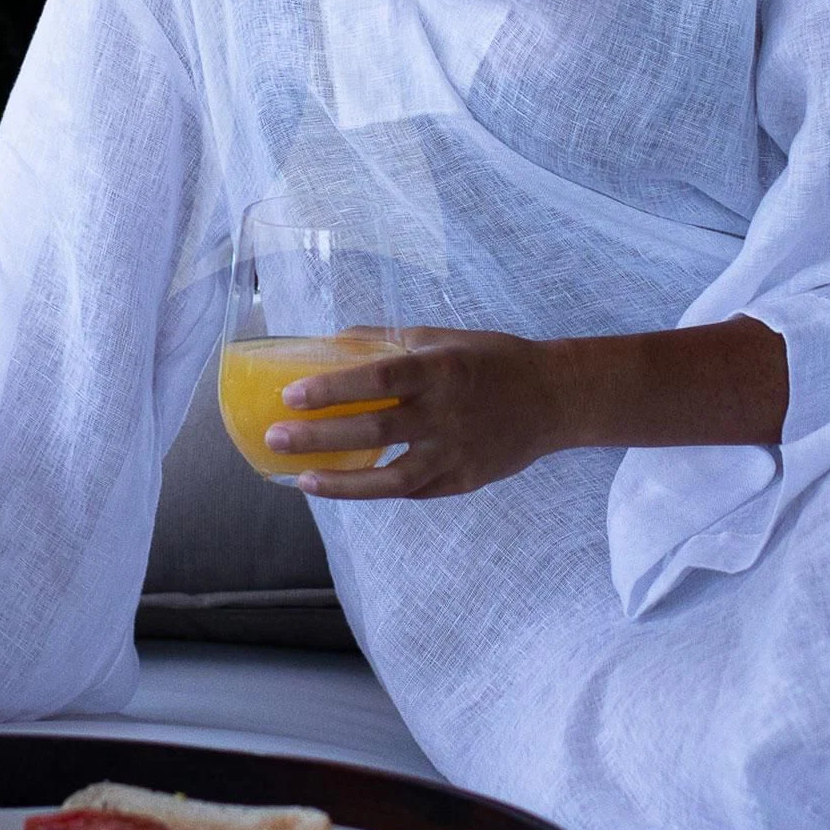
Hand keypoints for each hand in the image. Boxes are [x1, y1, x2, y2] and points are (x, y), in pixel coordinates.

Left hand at [264, 328, 579, 500]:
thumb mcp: (443, 338)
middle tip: (275, 437)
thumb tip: (333, 341)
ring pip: (390, 478)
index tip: (290, 395)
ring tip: (301, 479)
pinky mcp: (462, 481)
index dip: (332, 389)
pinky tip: (342, 486)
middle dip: (319, 437)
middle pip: (374, 430)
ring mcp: (455, 454)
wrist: (553, 399)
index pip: (377, 380)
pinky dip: (373, 491)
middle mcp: (447, 414)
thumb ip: (388, 341)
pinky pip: (411, 491)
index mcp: (440, 370)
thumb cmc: (492, 361)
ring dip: (341, 482)